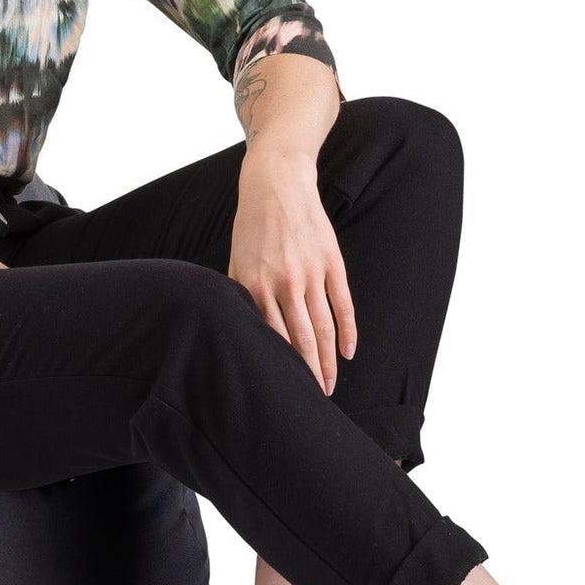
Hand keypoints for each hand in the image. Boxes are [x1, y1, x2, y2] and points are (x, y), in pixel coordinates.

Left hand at [228, 149, 356, 393]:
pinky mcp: (331, 262)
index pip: (269, 337)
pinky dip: (348, 330)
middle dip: (306, 374)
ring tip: (329, 385)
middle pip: (299, 340)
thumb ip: (239, 294)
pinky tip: (348, 352)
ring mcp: (310, 272)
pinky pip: (342, 303)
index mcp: (254, 284)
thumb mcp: (236, 259)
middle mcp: (283, 282)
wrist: (277, 183)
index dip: (277, 366)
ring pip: (322, 327)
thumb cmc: (251, 226)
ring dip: (327, 360)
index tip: (281, 389)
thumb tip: (240, 330)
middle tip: (312, 400)